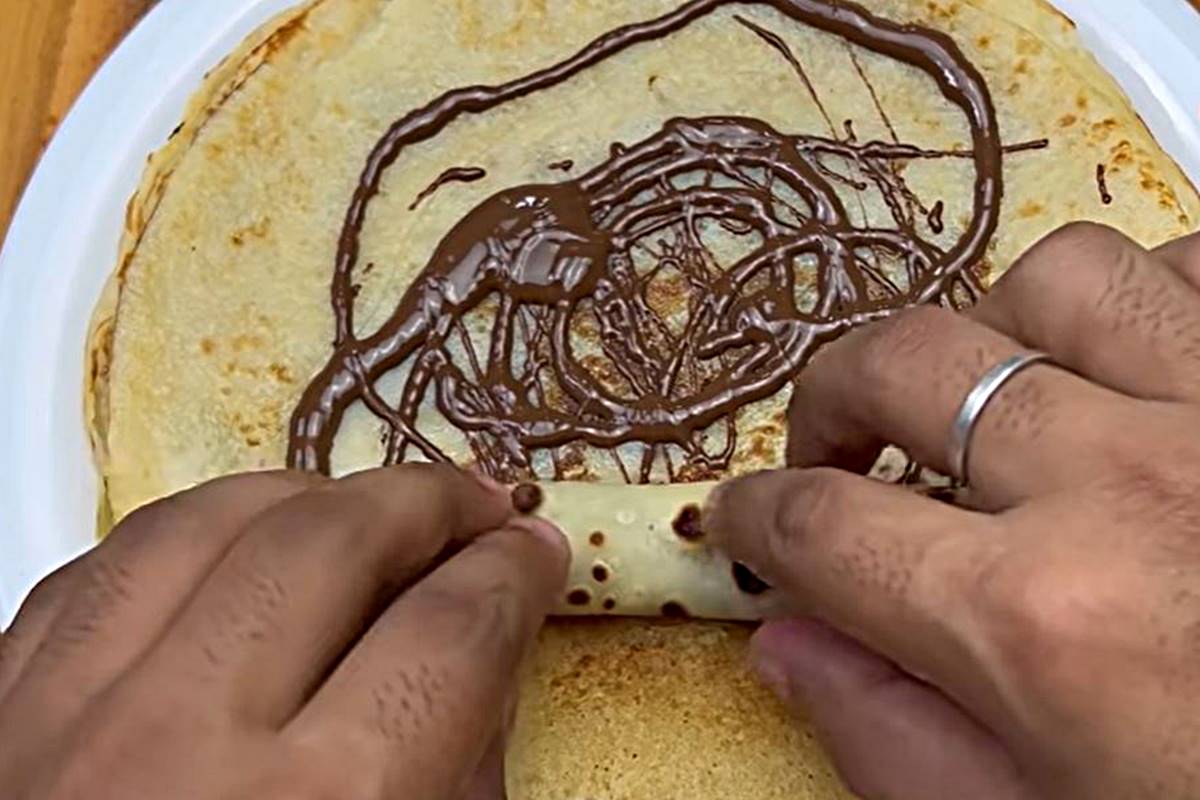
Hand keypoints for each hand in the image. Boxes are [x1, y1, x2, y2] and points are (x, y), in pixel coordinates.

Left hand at [0, 465, 567, 799]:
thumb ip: (460, 780)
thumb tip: (485, 652)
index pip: (447, 636)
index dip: (509, 574)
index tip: (532, 550)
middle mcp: (177, 757)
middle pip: (328, 548)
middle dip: (426, 502)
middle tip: (473, 502)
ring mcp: (55, 729)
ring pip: (198, 525)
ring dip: (306, 495)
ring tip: (365, 505)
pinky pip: (97, 573)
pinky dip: (186, 538)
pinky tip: (237, 548)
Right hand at [707, 223, 1199, 799]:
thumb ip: (896, 740)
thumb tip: (788, 646)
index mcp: (1046, 626)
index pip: (822, 525)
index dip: (751, 512)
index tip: (739, 514)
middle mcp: (1136, 489)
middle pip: (907, 362)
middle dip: (832, 398)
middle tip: (838, 450)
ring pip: (1056, 281)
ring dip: (997, 337)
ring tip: (998, 403)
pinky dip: (1150, 305)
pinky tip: (1141, 378)